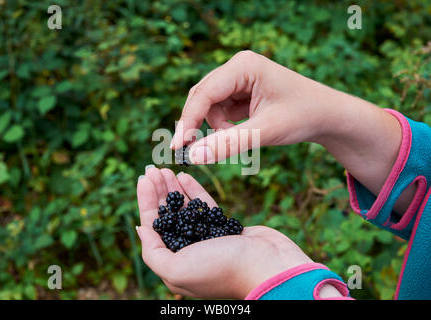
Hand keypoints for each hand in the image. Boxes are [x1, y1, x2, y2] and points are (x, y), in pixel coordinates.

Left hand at [136, 167, 312, 298]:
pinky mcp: (224, 227)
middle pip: (168, 215)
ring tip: (165, 169)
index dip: (146, 201)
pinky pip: (205, 206)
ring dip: (173, 189)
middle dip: (158, 191)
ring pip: (185, 209)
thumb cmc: (222, 270)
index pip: (154, 226)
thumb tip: (142, 228)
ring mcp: (207, 238)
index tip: (143, 178)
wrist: (269, 267)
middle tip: (153, 168)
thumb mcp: (177, 269)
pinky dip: (194, 191)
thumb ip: (153, 251)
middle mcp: (189, 250)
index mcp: (175, 262)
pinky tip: (184, 176)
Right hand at [170, 50, 410, 214]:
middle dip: (198, 124)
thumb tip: (193, 156)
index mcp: (243, 66)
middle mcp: (238, 67)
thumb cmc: (303, 116)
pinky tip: (242, 132)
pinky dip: (224, 126)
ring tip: (241, 137)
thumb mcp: (265, 131)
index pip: (204, 93)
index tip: (177, 147)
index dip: (187, 121)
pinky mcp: (241, 91)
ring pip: (209, 106)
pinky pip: (220, 111)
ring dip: (216, 127)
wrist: (327, 116)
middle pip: (202, 97)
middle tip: (191, 152)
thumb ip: (229, 143)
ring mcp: (239, 78)